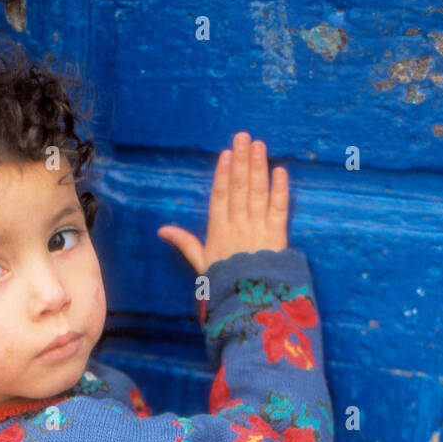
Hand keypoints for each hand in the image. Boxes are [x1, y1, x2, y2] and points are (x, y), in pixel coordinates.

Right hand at [157, 131, 288, 274]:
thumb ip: (185, 243)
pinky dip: (280, 190)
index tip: (226, 154)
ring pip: (257, 193)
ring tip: (258, 145)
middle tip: (243, 137)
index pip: (220, 197)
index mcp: (218, 232)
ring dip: (258, 168)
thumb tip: (162, 230)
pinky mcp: (277, 237)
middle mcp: (237, 226)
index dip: (223, 174)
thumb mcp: (201, 265)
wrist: (246, 304)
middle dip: (240, 162)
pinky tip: (280, 171)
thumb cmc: (224, 285)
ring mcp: (257, 230)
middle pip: (238, 189)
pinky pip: (278, 210)